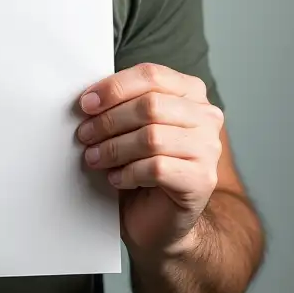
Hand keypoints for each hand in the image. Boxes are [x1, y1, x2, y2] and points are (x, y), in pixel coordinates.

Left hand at [76, 63, 223, 257]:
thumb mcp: (132, 125)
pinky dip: (128, 172)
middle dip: (109, 120)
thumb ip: (122, 104)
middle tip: (84, 134)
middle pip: (149, 106)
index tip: (86, 103)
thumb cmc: (143, 165)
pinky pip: (157, 168)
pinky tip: (116, 178)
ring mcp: (209, 149)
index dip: (114, 87)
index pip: (151, 75)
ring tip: (95, 157)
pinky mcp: (203, 180)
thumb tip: (89, 97)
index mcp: (190, 92)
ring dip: (114, 148)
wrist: (162, 217)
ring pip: (152, 137)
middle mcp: (206, 117)